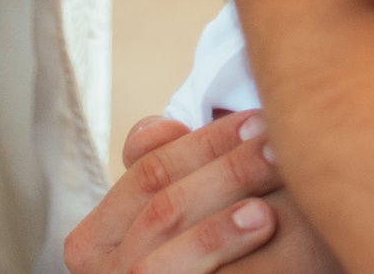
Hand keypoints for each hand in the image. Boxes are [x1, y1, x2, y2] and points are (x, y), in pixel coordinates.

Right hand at [63, 112, 285, 273]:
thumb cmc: (204, 272)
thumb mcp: (181, 228)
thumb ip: (172, 177)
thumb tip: (169, 123)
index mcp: (98, 234)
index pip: (146, 163)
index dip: (203, 137)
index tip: (256, 116)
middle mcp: (96, 261)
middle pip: (158, 185)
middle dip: (222, 154)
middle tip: (276, 134)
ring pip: (165, 217)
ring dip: (227, 185)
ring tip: (277, 166)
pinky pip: (167, 264)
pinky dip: (217, 235)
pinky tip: (263, 219)